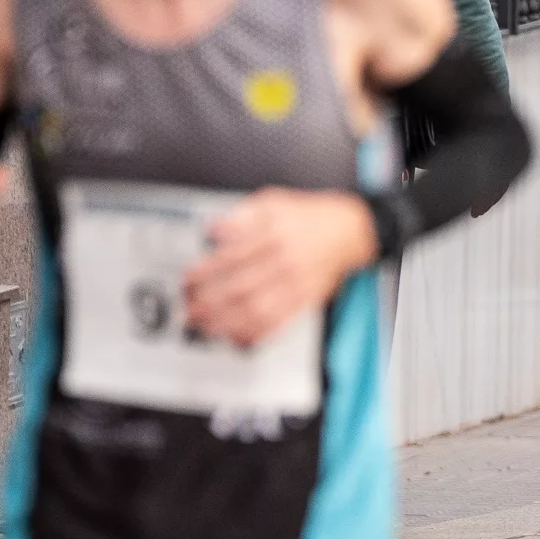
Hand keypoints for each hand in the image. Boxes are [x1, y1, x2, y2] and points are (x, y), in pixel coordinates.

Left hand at [185, 189, 378, 348]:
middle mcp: (285, 260)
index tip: (188, 281)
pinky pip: (280, 320)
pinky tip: (239, 337)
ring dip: (227, 321)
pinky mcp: (307, 298)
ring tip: (205, 327)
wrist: (351, 230)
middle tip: (188, 310)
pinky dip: (258, 331)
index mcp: (274, 234)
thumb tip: (214, 230)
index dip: (206, 272)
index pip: (232, 257)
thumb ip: (242, 215)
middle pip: (240, 287)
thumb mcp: (273, 201)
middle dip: (210, 302)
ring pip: (257, 308)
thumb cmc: (309, 216)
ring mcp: (297, 282)